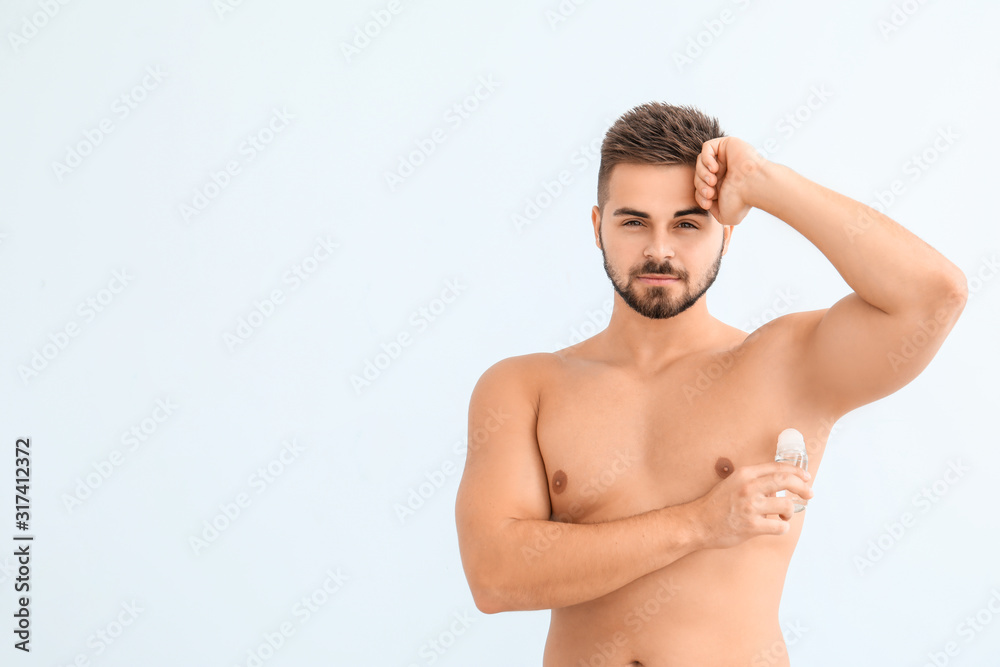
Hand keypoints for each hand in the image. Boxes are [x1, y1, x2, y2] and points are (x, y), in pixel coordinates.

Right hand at [690, 461, 813, 549]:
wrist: (698, 522)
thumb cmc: (715, 504)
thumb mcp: (732, 483)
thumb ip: (753, 482)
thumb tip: (777, 487)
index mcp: (745, 474)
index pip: (777, 467)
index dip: (796, 471)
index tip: (806, 477)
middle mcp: (748, 487)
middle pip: (785, 481)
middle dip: (802, 487)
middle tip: (809, 493)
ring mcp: (750, 507)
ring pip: (786, 505)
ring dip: (790, 512)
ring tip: (784, 515)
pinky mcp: (751, 526)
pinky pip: (780, 526)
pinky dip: (783, 527)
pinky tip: (776, 526)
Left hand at [694, 137, 768, 225]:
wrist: (754, 186)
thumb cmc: (742, 201)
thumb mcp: (724, 216)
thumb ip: (712, 211)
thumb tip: (706, 201)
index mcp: (722, 184)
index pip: (700, 186)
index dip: (699, 195)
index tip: (708, 203)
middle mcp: (723, 170)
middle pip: (698, 174)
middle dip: (700, 185)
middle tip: (711, 192)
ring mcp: (725, 157)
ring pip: (701, 161)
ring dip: (702, 174)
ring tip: (713, 181)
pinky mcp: (727, 144)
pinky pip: (706, 147)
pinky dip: (706, 159)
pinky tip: (714, 168)